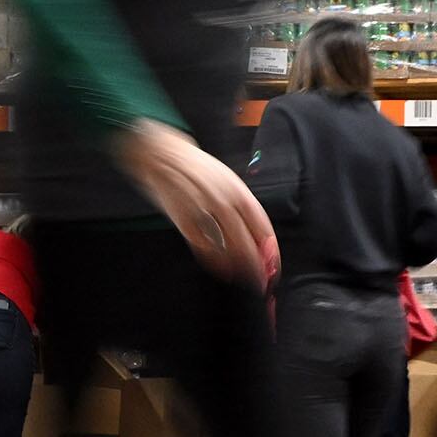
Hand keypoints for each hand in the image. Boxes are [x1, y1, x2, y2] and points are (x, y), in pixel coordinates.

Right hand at [114, 121, 276, 285]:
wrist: (163, 156)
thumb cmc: (198, 171)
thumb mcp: (228, 181)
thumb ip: (242, 207)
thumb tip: (259, 237)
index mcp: (238, 191)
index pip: (262, 227)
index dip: (270, 250)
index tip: (273, 265)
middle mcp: (224, 202)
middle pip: (246, 242)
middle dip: (256, 266)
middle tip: (262, 281)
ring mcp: (203, 212)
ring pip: (227, 248)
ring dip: (238, 268)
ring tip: (245, 279)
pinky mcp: (184, 220)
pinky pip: (203, 247)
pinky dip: (215, 262)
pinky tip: (222, 270)